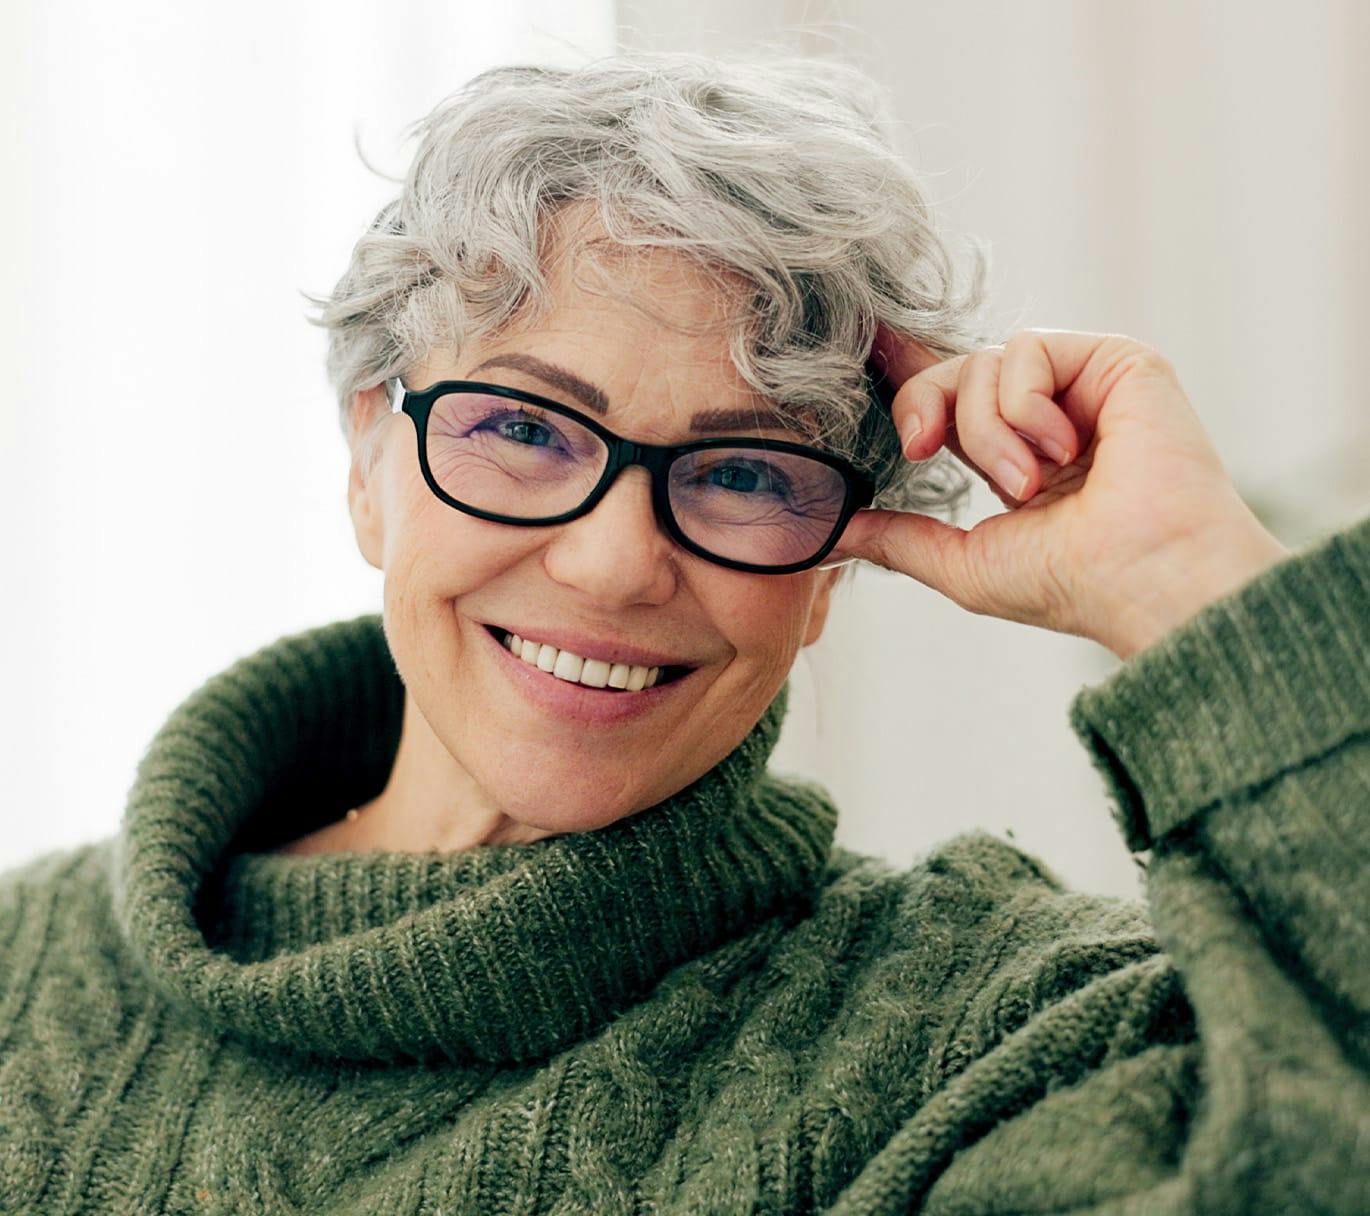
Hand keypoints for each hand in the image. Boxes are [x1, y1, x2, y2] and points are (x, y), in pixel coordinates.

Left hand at [826, 326, 1291, 659]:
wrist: (1143, 580)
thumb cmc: (1068, 585)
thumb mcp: (961, 563)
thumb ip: (896, 539)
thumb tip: (829, 530)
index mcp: (1016, 457)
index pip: (948, 399)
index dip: (904, 375)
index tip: (856, 351)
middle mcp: (1049, 417)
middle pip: (953, 371)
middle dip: (924, 410)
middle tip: (926, 452)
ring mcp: (1083, 387)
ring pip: (983, 363)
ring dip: (987, 432)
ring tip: (1030, 485)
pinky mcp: (1116, 360)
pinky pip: (1026, 349)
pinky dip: (1025, 407)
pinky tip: (1065, 452)